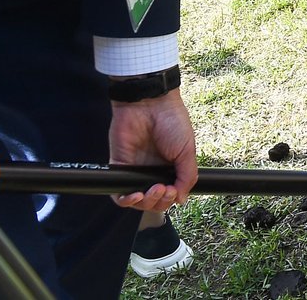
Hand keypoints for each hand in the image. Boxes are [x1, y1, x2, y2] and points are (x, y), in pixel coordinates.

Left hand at [109, 90, 196, 211]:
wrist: (151, 104)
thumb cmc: (172, 122)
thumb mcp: (187, 151)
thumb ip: (187, 177)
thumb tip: (181, 200)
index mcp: (170, 168)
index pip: (169, 194)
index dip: (171, 198)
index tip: (174, 190)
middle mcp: (153, 171)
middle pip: (153, 201)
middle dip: (160, 201)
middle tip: (164, 189)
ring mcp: (136, 170)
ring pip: (137, 200)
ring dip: (145, 202)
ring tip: (153, 190)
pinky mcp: (119, 167)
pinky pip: (118, 193)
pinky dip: (126, 201)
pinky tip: (135, 195)